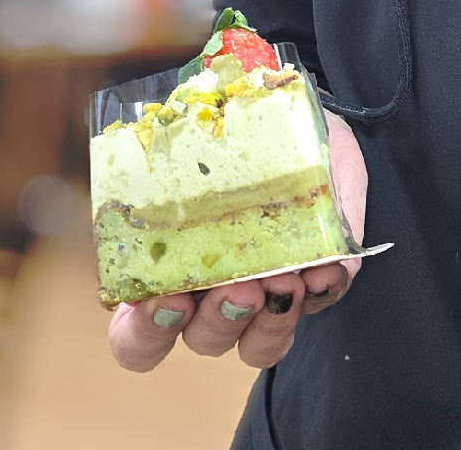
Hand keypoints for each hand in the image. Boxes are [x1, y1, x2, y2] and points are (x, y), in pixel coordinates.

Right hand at [109, 110, 367, 372]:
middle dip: (218, 320)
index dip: (143, 332)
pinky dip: (321, 292)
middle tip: (239, 287)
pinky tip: (324, 268)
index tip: (162, 300)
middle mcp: (214, 292)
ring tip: (285, 279)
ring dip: (269, 321)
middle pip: (202, 340)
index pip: (136, 335)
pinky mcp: (317, 279)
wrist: (305, 121)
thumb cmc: (246, 131)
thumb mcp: (213, 128)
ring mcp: (268, 291)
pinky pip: (319, 304)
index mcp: (171, 267)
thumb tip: (181, 118)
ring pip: (257, 343)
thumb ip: (191, 131)